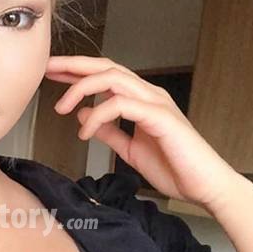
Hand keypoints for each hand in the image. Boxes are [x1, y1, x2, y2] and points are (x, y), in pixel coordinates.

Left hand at [45, 54, 244, 211]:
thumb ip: (109, 131)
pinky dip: (99, 116)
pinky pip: (122, 105)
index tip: (52, 72)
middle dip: (73, 65)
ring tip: (61, 107)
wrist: (205, 186)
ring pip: (112, 79)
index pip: (105, 75)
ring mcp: (156, 103)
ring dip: (81, 89)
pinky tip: (85, 132)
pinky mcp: (160, 117)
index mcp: (142, 100)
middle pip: (106, 67)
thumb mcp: (130, 149)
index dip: (77, 71)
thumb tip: (84, 116)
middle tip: (47, 68)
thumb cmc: (175, 168)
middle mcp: (149, 95)